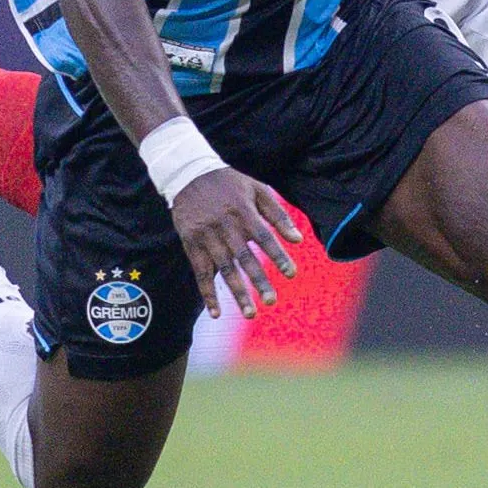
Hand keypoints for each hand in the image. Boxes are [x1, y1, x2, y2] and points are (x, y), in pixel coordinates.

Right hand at [167, 166, 304, 317]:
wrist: (188, 174)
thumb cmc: (229, 184)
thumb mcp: (256, 189)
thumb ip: (278, 214)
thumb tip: (299, 240)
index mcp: (243, 212)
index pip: (264, 237)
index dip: (278, 255)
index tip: (292, 273)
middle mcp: (225, 226)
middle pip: (244, 257)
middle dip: (258, 280)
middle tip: (271, 301)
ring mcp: (206, 237)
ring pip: (224, 269)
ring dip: (237, 292)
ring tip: (250, 313)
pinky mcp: (191, 244)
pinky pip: (200, 273)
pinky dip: (207, 293)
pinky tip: (215, 312)